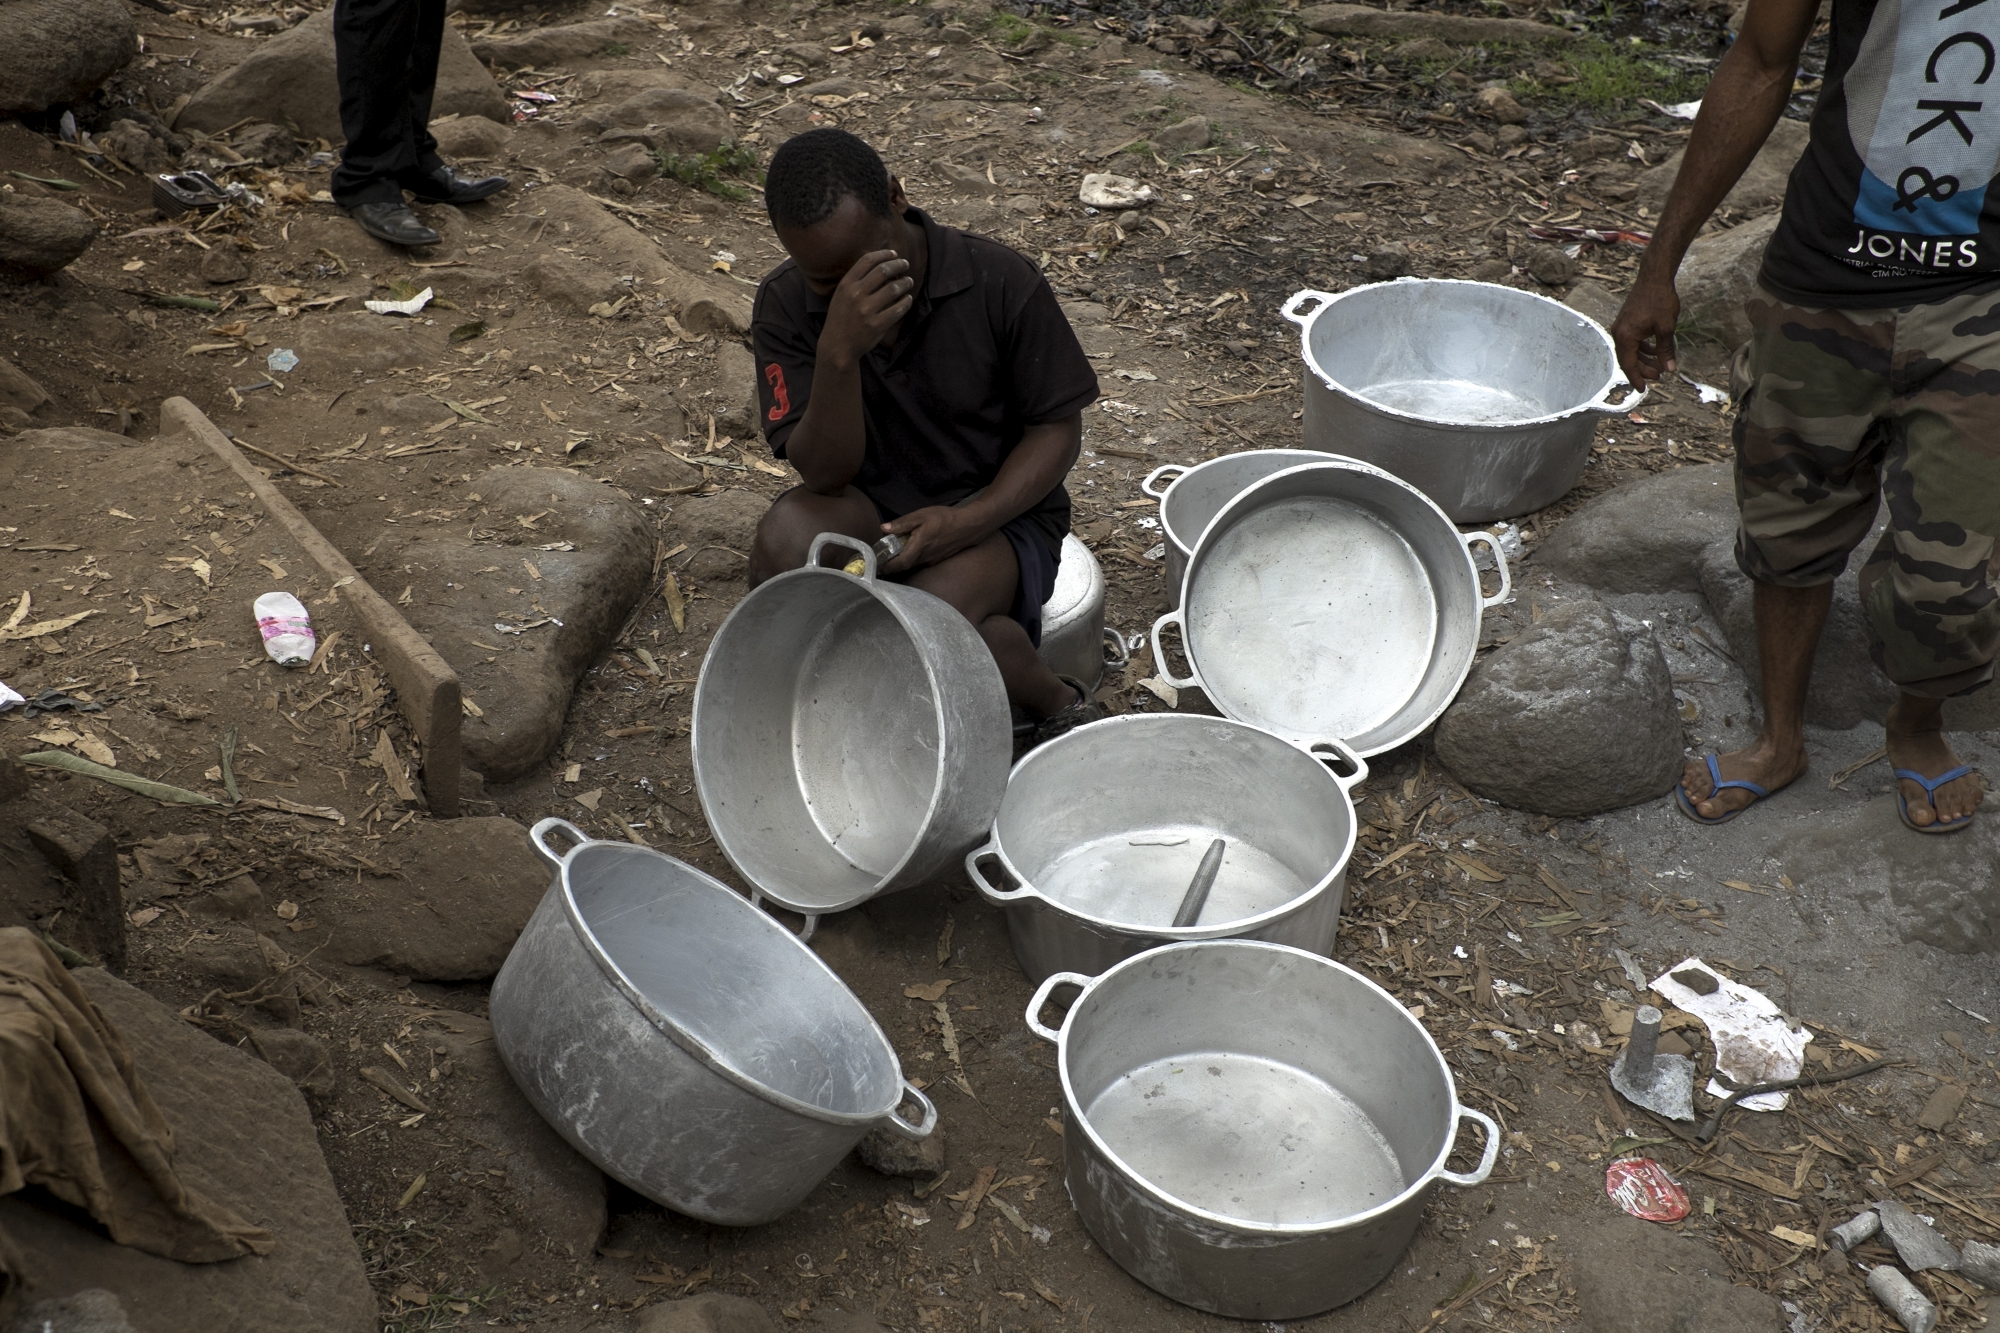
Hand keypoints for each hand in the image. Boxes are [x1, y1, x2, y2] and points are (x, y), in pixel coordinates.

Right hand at [820, 249, 914, 368]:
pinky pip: (898, 309)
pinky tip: (908, 299)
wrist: (837, 346)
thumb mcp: (841, 295)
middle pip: (883, 271)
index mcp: (846, 285)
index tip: (894, 254)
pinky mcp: (877, 325)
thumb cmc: (841, 317)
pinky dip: (906, 301)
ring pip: (893, 289)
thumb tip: (878, 261)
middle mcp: (856, 295)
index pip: (867, 261)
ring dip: (905, 282)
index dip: (884, 254)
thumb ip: (856, 280)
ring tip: (909, 281)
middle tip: (906, 264)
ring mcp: (867, 310)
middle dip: (898, 265)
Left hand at [880, 506, 981, 573]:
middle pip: (904, 567)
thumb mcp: (921, 516)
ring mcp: (932, 560)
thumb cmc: (945, 519)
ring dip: (903, 562)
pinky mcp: (938, 559)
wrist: (969, 526)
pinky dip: (913, 559)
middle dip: (892, 565)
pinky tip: (911, 550)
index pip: (899, 564)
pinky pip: (921, 562)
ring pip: (913, 565)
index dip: (887, 567)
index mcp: (918, 547)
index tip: (878, 564)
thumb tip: (884, 528)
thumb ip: (902, 523)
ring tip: (894, 553)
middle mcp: (925, 558)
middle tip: (882, 559)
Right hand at [1611, 275, 1680, 388]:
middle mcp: (1619, 333)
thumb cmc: (1660, 300)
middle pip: (1628, 359)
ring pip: (1631, 350)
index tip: (1642, 390)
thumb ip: (1666, 350)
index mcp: (1625, 336)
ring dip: (1644, 359)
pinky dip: (1643, 348)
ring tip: (1660, 364)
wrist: (1654, 277)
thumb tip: (1670, 369)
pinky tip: (1656, 349)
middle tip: (1660, 375)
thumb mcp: (1666, 328)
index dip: (1636, 378)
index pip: (1628, 364)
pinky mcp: (1627, 322)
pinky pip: (1632, 341)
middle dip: (1643, 369)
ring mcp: (1621, 327)